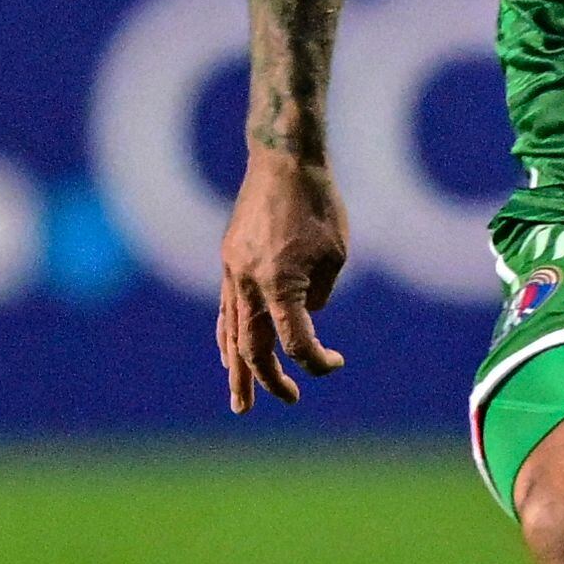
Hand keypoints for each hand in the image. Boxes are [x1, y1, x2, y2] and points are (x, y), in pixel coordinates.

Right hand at [219, 149, 350, 410]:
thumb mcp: (336, 254)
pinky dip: (228, 337)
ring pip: (231, 333)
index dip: (317, 361)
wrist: (283, 162)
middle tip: (286, 400)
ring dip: (237, 369)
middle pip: (254, 347)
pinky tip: (229, 356)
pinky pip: (226, 310)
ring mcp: (233, 273)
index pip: (297, 341)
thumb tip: (304, 315)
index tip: (337, 362)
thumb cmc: (320, 205)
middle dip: (267, 380)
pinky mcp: (229, 262)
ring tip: (240, 400)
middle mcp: (249, 283)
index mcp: (281, 284)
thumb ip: (318, 293)